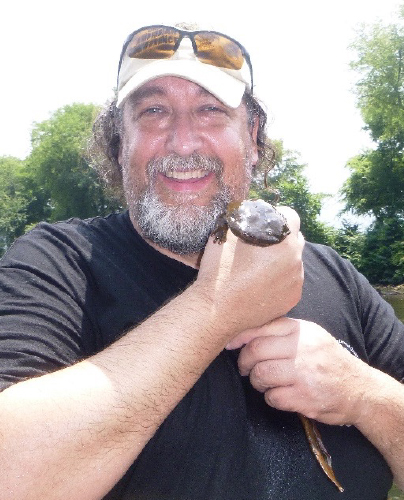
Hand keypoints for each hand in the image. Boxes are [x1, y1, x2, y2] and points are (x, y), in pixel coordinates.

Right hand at [195, 207, 304, 336]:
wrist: (217, 310)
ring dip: (281, 259)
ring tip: (257, 266)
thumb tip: (250, 208)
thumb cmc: (220, 270)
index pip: (291, 216)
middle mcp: (296, 260)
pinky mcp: (292, 299)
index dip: (276, 214)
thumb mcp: (226, 233)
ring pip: (293, 261)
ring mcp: (296, 282)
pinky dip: (279, 279)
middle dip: (280, 238)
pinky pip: (290, 281)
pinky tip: (260, 282)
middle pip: (294, 239)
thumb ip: (244, 216)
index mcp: (284, 241)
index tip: (261, 221)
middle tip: (258, 244)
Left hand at [226, 317, 369, 425]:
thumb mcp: (311, 336)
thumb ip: (281, 331)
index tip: (229, 344)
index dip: (240, 336)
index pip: (262, 327)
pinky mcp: (305, 397)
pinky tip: (279, 395)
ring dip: (256, 381)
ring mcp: (304, 373)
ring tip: (263, 382)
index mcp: (302, 330)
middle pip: (256, 350)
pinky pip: (273, 397)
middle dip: (244, 361)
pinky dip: (271, 397)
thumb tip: (242, 333)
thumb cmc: (327, 360)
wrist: (360, 389)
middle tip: (245, 368)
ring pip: (261, 374)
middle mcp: (303, 348)